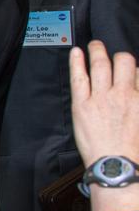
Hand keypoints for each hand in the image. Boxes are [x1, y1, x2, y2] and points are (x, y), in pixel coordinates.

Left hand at [70, 42, 138, 210]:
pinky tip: (76, 52)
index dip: (133, 71)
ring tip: (95, 45)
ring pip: (101, 65)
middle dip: (118, 55)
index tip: (129, 72)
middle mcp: (124, 94)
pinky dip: (77, 62)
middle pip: (123, 62)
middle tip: (110, 50)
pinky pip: (79, 78)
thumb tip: (135, 90)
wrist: (118, 166)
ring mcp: (102, 98)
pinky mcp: (82, 105)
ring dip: (97, 51)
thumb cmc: (136, 151)